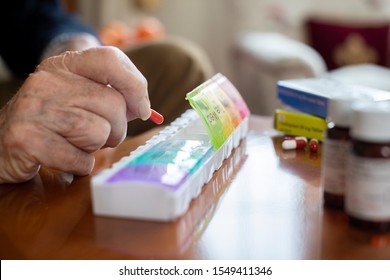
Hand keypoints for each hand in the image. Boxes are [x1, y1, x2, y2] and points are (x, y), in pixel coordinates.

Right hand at [0, 46, 150, 183]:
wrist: (1, 142)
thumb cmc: (52, 122)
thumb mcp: (78, 97)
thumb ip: (111, 96)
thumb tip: (144, 108)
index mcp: (64, 65)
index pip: (110, 59)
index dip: (135, 85)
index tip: (142, 109)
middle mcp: (48, 81)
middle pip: (114, 105)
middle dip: (116, 129)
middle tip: (100, 136)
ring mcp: (36, 108)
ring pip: (99, 132)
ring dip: (95, 147)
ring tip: (76, 144)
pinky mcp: (28, 138)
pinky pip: (80, 159)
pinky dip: (80, 165)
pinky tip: (64, 158)